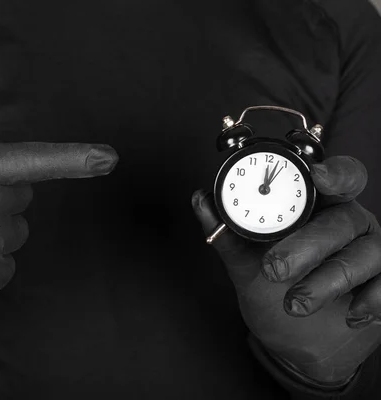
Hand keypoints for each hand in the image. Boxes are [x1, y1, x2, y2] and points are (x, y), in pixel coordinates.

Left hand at [192, 156, 380, 383]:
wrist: (293, 342)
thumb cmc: (272, 294)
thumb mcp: (244, 263)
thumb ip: (226, 232)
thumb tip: (201, 200)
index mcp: (318, 208)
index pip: (339, 177)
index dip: (334, 172)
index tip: (318, 176)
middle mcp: (349, 225)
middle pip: (342, 220)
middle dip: (308, 245)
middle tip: (274, 269)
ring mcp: (371, 254)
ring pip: (365, 254)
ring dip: (327, 282)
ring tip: (294, 304)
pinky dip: (373, 301)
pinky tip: (351, 315)